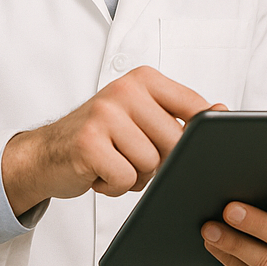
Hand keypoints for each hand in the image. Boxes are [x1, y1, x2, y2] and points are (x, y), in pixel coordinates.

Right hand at [1, 66, 211, 215]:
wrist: (45, 153)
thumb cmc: (101, 136)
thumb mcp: (142, 116)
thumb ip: (180, 113)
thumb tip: (221, 110)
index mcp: (144, 79)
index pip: (194, 107)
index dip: (197, 136)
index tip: (190, 148)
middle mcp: (125, 90)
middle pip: (175, 141)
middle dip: (161, 162)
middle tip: (134, 158)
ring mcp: (104, 115)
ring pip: (152, 163)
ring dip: (136, 176)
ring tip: (114, 163)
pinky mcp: (87, 143)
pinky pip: (125, 178)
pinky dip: (115, 186)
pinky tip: (99, 174)